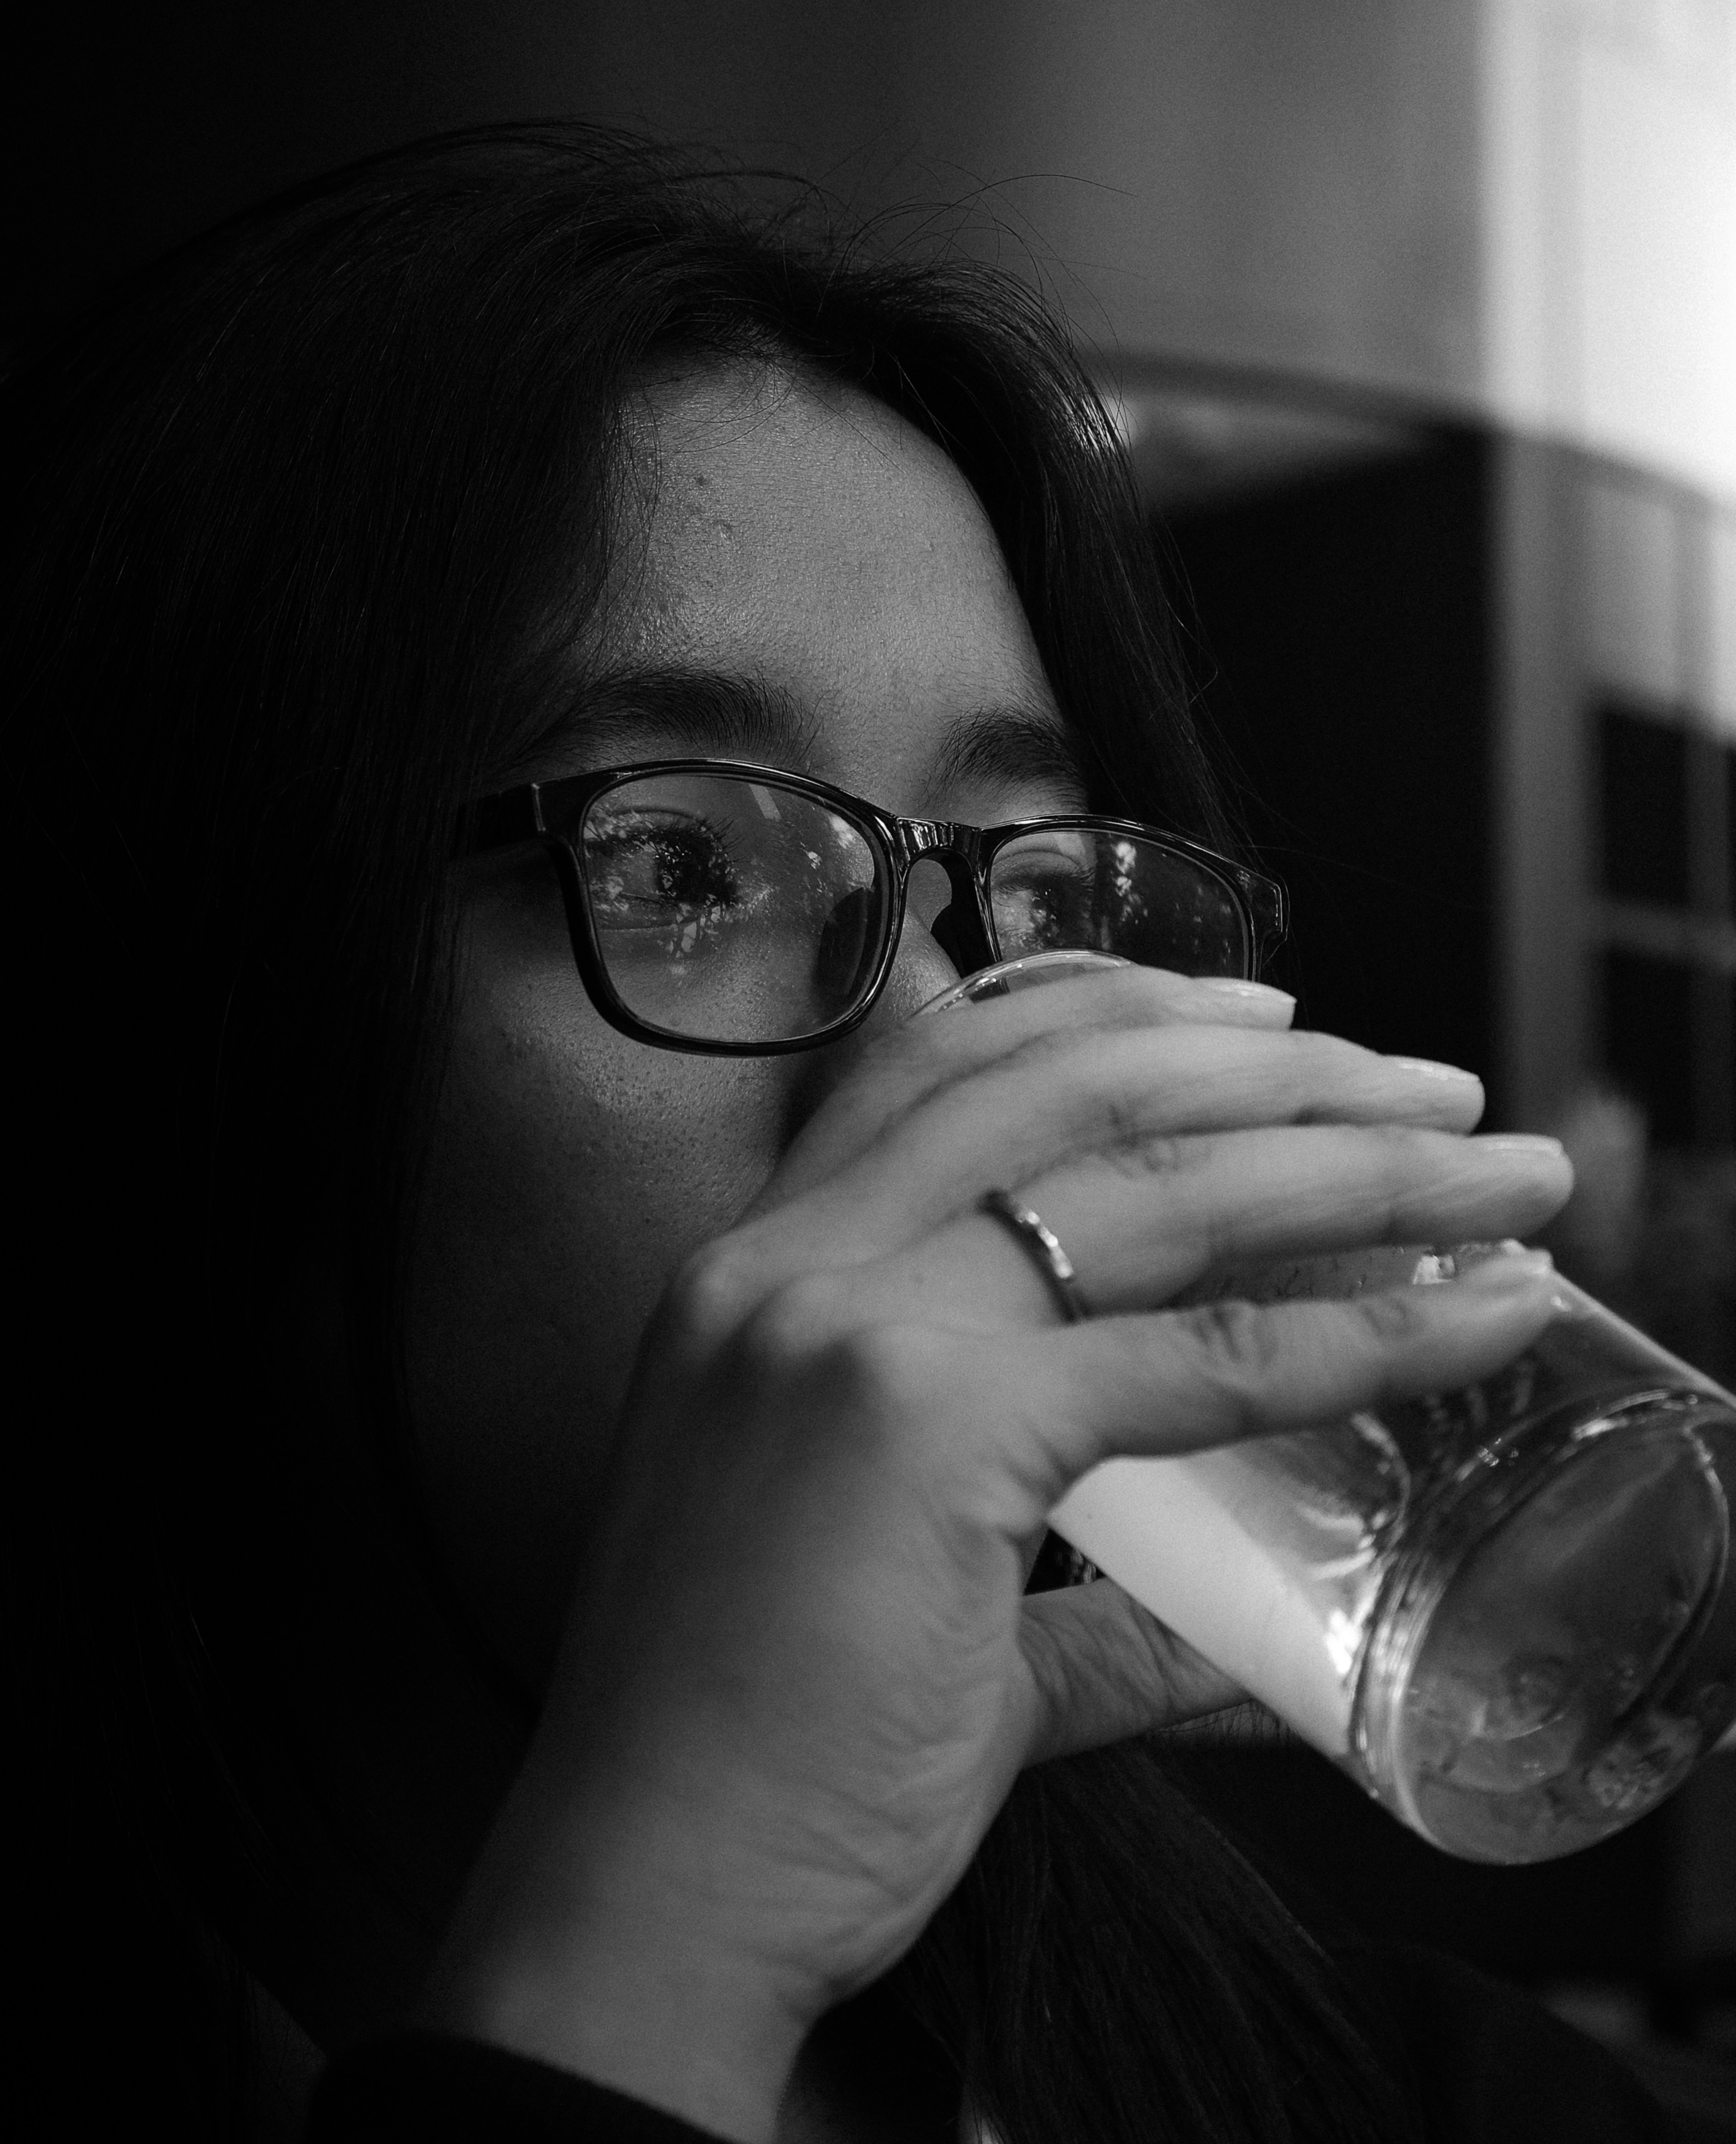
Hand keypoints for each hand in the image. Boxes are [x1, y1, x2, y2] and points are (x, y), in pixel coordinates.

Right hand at [422, 966, 1570, 2138]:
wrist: (643, 1892)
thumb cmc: (753, 1757)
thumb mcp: (902, 1600)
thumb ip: (1071, 1601)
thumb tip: (1225, 1641)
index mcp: (757, 1266)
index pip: (947, 1061)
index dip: (1116, 1010)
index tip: (1262, 1022)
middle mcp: (789, 1259)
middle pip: (1064, 1080)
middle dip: (1272, 1061)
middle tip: (1423, 1078)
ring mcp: (848, 1324)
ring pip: (1142, 1178)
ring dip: (1345, 1154)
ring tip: (1480, 1160)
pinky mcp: (927, 1425)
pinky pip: (1190, 1355)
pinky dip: (1355, 1330)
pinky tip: (1463, 1321)